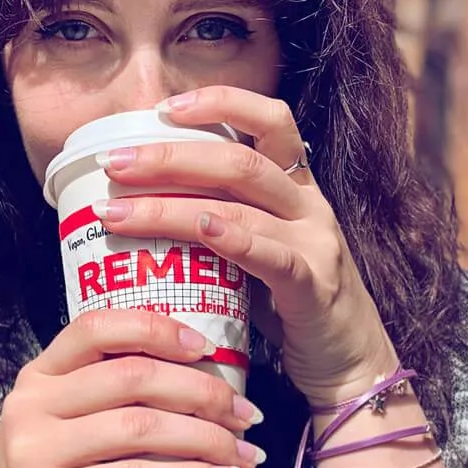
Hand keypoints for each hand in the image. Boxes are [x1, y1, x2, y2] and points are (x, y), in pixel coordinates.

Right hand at [0, 310, 264, 467]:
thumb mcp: (64, 425)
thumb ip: (109, 396)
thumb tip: (200, 378)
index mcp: (38, 375)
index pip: (97, 328)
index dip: (156, 329)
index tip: (205, 347)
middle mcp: (31, 404)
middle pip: (132, 378)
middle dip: (202, 392)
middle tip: (246, 414)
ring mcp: (36, 451)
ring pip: (141, 427)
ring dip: (206, 438)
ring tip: (245, 452)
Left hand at [91, 86, 398, 405]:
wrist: (351, 365)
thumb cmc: (291, 309)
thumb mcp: (256, 254)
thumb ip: (218, 226)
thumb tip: (140, 206)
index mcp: (297, 189)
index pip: (269, 121)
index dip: (221, 102)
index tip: (163, 108)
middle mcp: (310, 206)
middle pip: (239, 161)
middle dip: (170, 156)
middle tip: (115, 163)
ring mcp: (317, 244)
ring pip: (242, 206)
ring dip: (171, 206)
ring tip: (118, 212)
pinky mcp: (316, 287)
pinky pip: (273, 256)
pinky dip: (233, 239)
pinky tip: (200, 229)